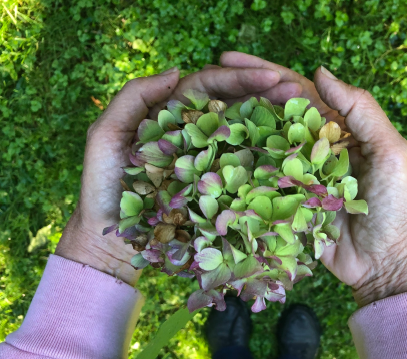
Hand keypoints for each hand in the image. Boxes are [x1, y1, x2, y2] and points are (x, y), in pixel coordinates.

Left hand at [56, 66, 302, 285]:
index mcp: (173, 114)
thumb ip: (135, 97)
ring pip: (245, 135)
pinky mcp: (217, 192)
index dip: (240, 78)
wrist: (109, 240)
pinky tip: (291, 154)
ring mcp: (209, 163)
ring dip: (274, 123)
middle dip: (267, 95)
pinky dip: (268, 161)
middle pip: (236, 106)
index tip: (271, 76)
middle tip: (297, 92)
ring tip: (304, 115)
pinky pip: (244, 173)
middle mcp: (196, 134)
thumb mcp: (107, 134)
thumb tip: (178, 70)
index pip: (210, 87)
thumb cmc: (103, 186)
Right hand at [220, 52, 406, 305]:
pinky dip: (239, 168)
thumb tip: (319, 71)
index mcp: (339, 130)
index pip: (300, 92)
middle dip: (244, 92)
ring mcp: (296, 176)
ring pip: (262, 144)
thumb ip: (361, 110)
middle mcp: (313, 148)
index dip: (268, 74)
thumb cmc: (395, 208)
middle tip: (210, 74)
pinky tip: (213, 154)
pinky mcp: (284, 204)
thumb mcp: (390, 152)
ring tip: (203, 108)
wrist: (384, 264)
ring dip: (235, 126)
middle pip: (275, 113)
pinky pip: (260, 181)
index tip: (234, 62)